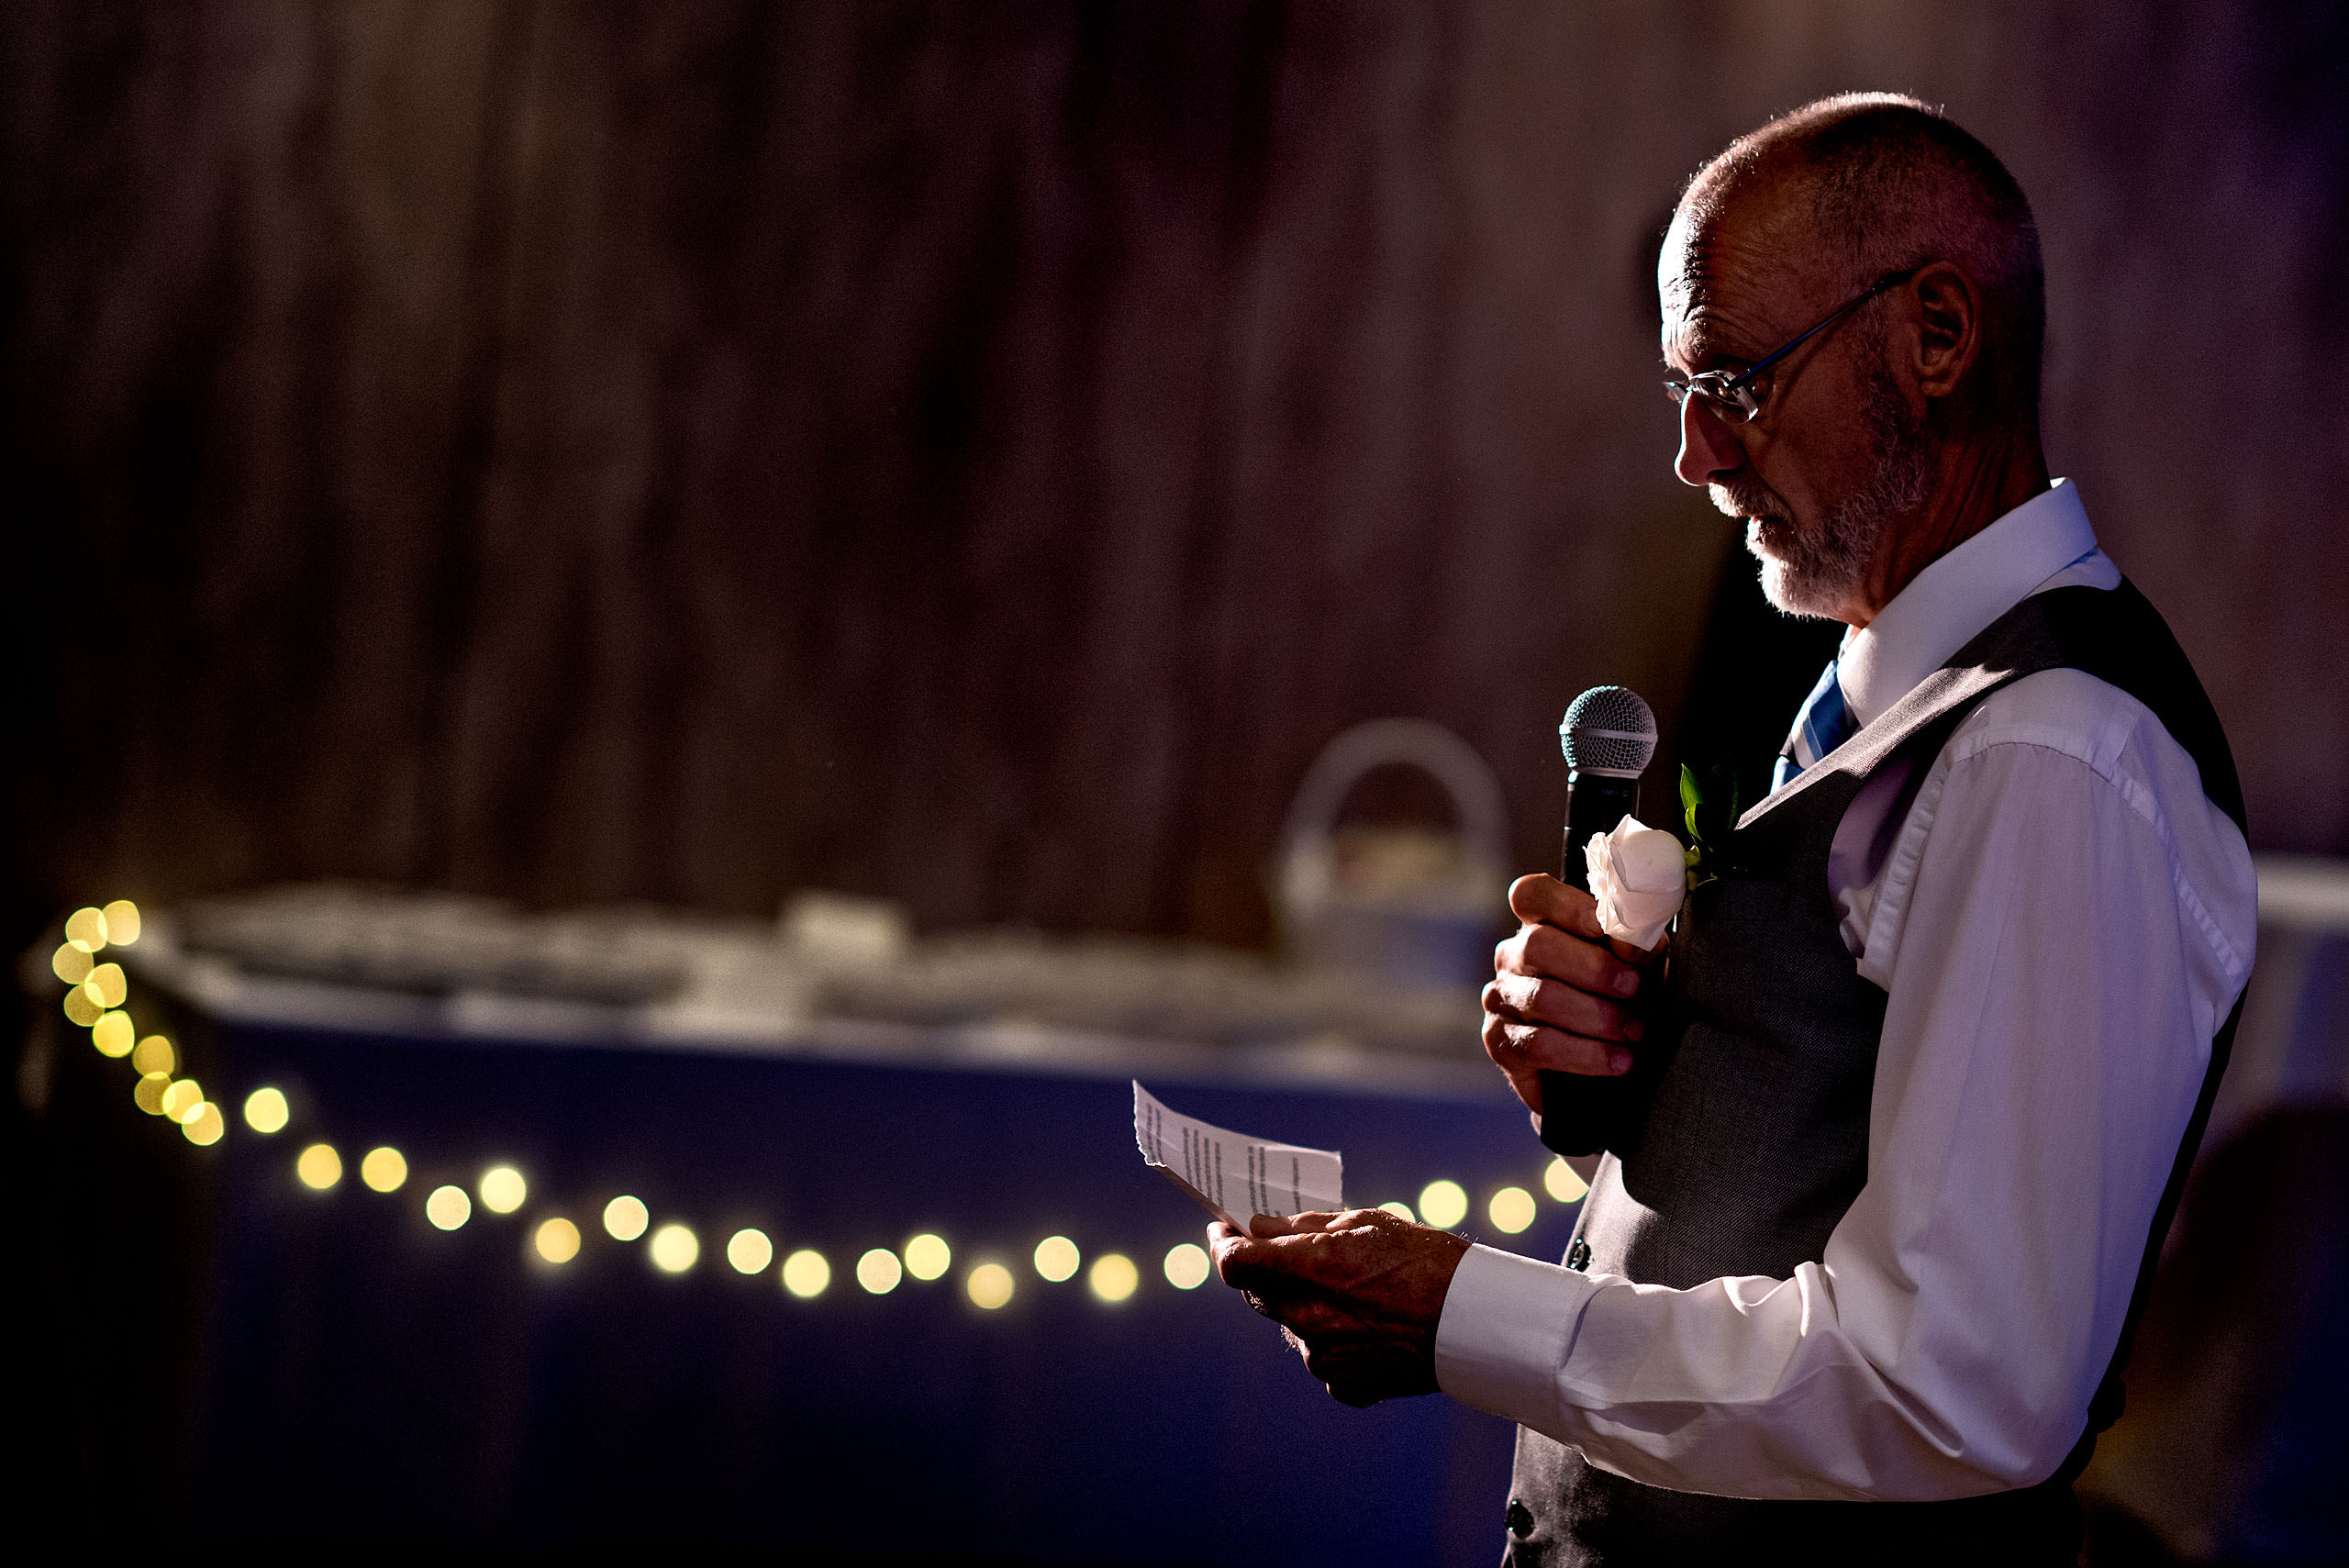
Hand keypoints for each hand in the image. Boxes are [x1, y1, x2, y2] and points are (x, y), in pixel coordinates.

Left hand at [1208, 1209, 1469, 1406]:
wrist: (1477, 1322)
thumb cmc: (1426, 1261)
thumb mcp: (1365, 1223)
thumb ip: (1304, 1227)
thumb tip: (1262, 1227)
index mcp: (1307, 1270)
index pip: (1234, 1263)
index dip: (1222, 1245)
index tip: (1220, 1232)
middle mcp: (1306, 1318)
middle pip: (1259, 1295)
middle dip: (1267, 1272)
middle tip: (1288, 1252)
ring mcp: (1322, 1357)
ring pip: (1292, 1326)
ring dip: (1305, 1306)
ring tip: (1353, 1291)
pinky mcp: (1344, 1385)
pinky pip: (1323, 1358)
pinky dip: (1335, 1341)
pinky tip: (1369, 1326)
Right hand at [1481, 874, 1667, 1115]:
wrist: (1597, 1071)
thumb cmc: (1620, 1003)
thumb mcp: (1634, 968)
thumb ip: (1634, 949)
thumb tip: (1636, 947)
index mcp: (1540, 925)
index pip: (1532, 895)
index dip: (1570, 907)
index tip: (1606, 929)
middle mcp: (1512, 956)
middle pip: (1538, 945)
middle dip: (1594, 968)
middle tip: (1633, 989)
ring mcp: (1500, 998)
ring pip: (1542, 997)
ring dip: (1597, 1016)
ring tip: (1634, 1032)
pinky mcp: (1499, 1042)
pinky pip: (1540, 1044)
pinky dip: (1587, 1054)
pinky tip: (1619, 1061)